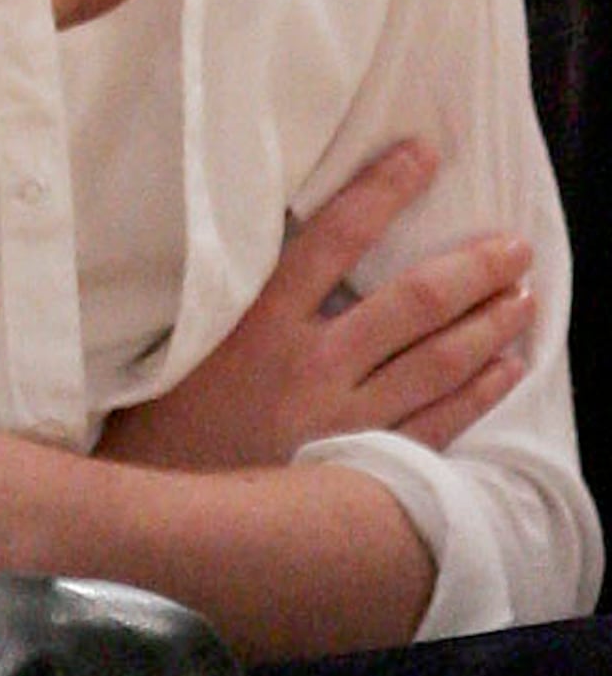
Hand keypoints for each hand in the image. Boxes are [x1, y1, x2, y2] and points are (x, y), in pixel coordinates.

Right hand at [99, 142, 532, 473]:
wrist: (155, 521)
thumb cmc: (151, 427)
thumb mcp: (176, 345)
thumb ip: (228, 297)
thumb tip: (273, 237)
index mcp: (256, 324)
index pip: (334, 238)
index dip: (384, 191)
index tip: (423, 154)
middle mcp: (309, 366)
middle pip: (411, 302)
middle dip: (472, 268)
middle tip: (514, 246)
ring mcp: (340, 420)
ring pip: (438, 362)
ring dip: (489, 324)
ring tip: (523, 296)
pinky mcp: (357, 466)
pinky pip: (438, 423)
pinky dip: (480, 391)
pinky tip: (507, 367)